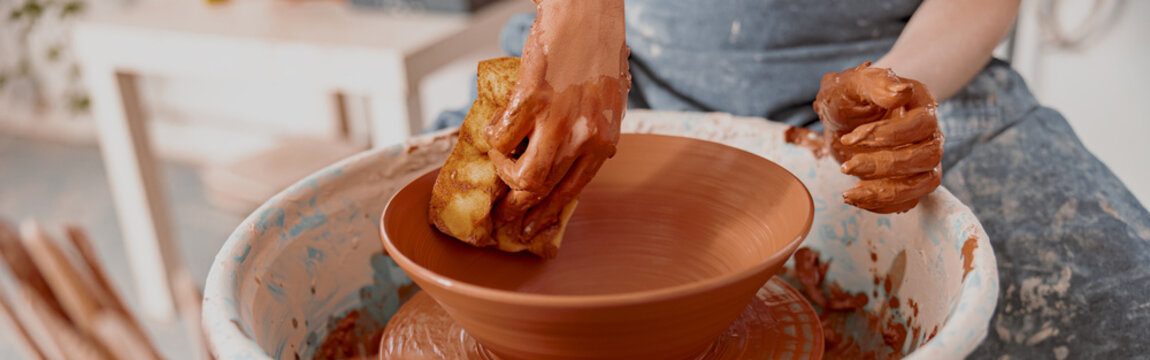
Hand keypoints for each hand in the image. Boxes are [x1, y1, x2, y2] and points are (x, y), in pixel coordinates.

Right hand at [484, 0, 628, 240]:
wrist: (588, 14)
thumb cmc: (597, 54)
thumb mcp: (605, 104)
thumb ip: (587, 136)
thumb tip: (562, 163)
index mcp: (604, 142)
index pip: (571, 193)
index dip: (545, 215)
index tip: (529, 228)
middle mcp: (583, 138)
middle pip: (542, 192)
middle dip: (517, 210)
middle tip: (501, 215)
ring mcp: (557, 121)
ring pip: (522, 176)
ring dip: (505, 173)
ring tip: (502, 157)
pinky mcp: (531, 100)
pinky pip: (501, 138)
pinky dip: (493, 138)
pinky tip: (498, 125)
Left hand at [813, 62, 943, 213]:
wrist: (842, 117)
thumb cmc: (848, 97)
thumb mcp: (853, 84)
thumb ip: (875, 83)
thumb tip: (901, 91)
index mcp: (920, 103)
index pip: (922, 124)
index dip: (889, 134)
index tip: (851, 137)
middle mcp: (929, 132)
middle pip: (928, 156)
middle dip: (886, 165)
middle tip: (847, 166)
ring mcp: (924, 159)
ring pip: (926, 183)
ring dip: (888, 192)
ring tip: (849, 193)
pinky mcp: (911, 180)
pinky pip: (910, 201)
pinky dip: (883, 204)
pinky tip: (854, 198)